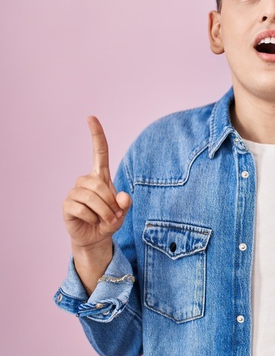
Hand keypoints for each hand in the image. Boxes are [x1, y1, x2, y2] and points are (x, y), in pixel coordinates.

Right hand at [62, 116, 131, 291]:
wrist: (95, 238)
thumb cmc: (110, 220)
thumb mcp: (123, 212)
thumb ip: (126, 204)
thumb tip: (123, 197)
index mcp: (101, 176)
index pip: (99, 151)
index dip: (96, 134)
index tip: (91, 117)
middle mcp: (86, 180)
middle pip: (100, 185)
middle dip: (111, 203)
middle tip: (114, 215)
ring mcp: (74, 192)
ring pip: (92, 198)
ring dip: (104, 212)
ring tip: (104, 219)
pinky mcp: (67, 205)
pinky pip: (82, 209)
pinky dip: (92, 218)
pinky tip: (91, 221)